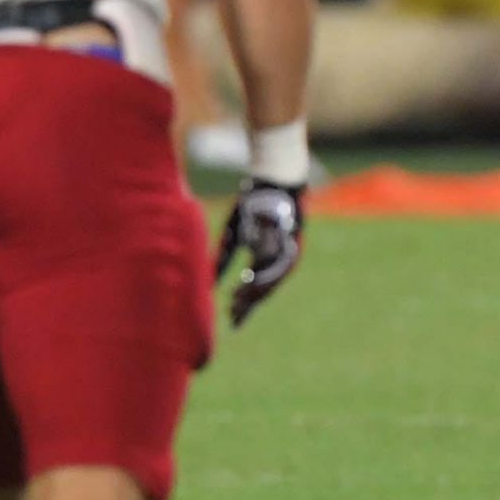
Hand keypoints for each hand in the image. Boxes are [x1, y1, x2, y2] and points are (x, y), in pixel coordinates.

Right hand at [214, 180, 304, 327]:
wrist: (272, 178)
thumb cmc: (252, 203)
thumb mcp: (233, 234)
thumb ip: (224, 258)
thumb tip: (210, 283)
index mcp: (269, 256)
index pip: (257, 287)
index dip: (246, 305)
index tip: (234, 321)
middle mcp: (281, 256)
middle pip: (266, 287)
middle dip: (249, 303)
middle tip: (233, 315)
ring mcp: (287, 248)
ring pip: (273, 278)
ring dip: (255, 292)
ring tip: (239, 303)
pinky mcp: (289, 239)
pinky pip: (277, 262)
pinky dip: (263, 274)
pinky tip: (249, 284)